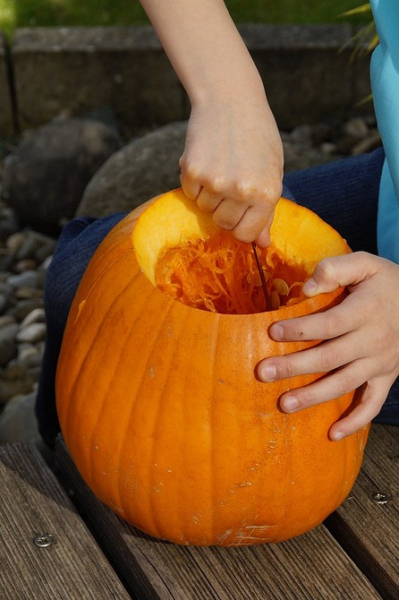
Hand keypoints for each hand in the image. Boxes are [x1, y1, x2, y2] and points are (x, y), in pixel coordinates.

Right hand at [179, 95, 283, 246]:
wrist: (231, 99)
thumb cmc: (257, 137)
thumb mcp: (272, 173)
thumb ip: (266, 211)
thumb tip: (261, 244)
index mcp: (266, 193)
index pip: (246, 235)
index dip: (242, 227)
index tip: (241, 216)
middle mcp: (241, 190)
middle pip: (223, 224)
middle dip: (225, 211)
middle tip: (231, 185)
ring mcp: (215, 181)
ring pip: (205, 209)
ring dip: (210, 195)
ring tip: (221, 167)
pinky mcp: (192, 170)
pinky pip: (190, 193)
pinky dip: (195, 183)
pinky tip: (207, 160)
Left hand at [257, 252, 398, 438]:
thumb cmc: (386, 282)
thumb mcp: (366, 263)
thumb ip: (336, 269)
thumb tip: (308, 287)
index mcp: (367, 311)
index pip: (329, 324)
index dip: (300, 329)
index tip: (272, 332)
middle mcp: (374, 340)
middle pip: (330, 358)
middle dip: (295, 366)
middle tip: (263, 373)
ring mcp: (380, 363)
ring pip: (345, 384)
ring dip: (314, 396)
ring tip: (284, 404)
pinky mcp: (386, 377)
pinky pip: (372, 403)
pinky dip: (355, 421)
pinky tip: (333, 434)